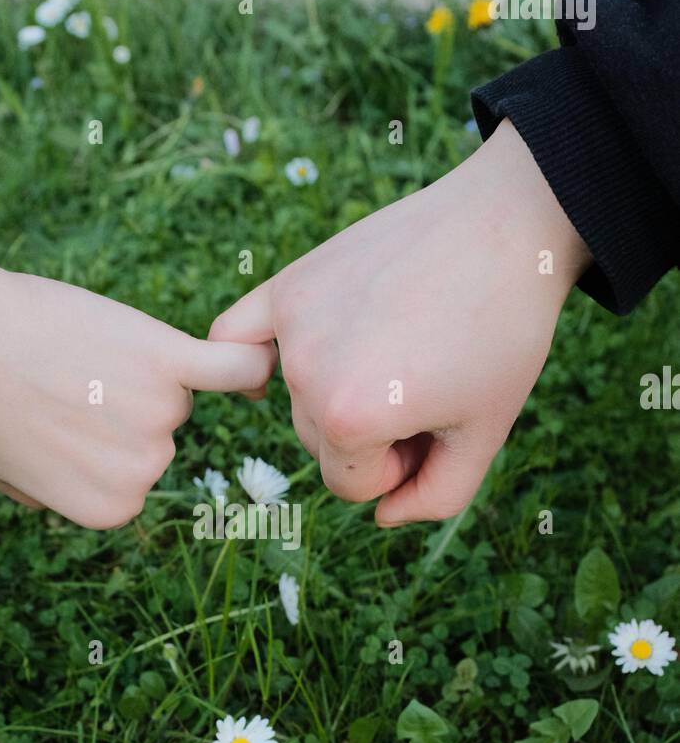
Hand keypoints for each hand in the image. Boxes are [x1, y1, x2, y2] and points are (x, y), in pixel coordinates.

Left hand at [0, 137, 274, 528]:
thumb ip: (42, 494)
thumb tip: (57, 496)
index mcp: (109, 509)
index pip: (126, 471)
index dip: (90, 437)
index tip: (50, 419)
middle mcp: (144, 473)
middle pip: (156, 430)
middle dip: (115, 404)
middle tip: (57, 379)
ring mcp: (161, 417)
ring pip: (174, 389)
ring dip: (136, 367)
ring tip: (75, 352)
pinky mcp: (169, 360)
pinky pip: (230, 366)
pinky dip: (246, 360)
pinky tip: (262, 351)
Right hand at [209, 120, 590, 525]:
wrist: (508, 226)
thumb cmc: (503, 334)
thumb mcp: (485, 434)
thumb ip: (434, 499)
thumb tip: (382, 516)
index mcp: (350, 419)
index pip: (350, 484)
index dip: (399, 465)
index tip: (438, 424)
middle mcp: (306, 373)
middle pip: (319, 442)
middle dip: (370, 431)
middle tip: (425, 382)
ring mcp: (292, 323)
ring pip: (296, 398)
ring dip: (338, 391)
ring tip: (400, 348)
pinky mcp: (288, 283)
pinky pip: (234, 336)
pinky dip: (246, 356)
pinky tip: (268, 366)